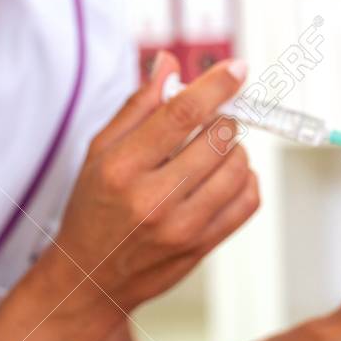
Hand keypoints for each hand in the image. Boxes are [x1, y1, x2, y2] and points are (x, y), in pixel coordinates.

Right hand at [41, 52, 260, 314]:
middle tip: (213, 119)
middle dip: (223, 118)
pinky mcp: (203, 246)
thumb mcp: (101, 152)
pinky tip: (225, 177)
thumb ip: (138, 105)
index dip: (216, 85)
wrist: (90, 278)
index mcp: (122, 168)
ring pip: (239, 167)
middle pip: (218, 139)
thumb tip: (169, 62)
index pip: (182, 114)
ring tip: (214, 151)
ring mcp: (181, 228)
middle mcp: (152, 199)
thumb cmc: (95, 208)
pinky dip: (247, 180)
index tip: (238, 68)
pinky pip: (249, 201)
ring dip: (235, 149)